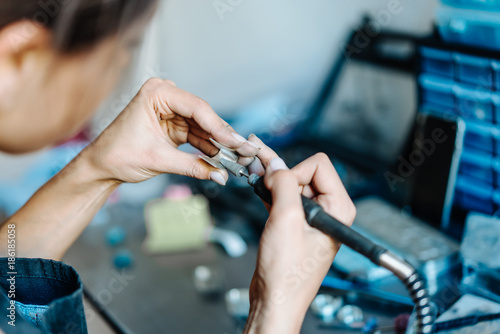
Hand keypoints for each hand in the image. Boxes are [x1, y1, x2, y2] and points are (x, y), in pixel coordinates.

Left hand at [82, 78, 259, 184]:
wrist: (101, 167)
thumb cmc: (118, 155)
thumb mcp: (159, 160)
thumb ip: (193, 167)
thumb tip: (222, 176)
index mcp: (157, 93)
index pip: (196, 108)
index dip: (220, 127)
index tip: (237, 142)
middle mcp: (166, 97)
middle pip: (204, 116)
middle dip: (223, 136)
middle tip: (245, 150)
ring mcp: (171, 111)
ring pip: (204, 127)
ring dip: (220, 144)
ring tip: (238, 157)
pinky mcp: (174, 126)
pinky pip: (197, 136)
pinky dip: (209, 148)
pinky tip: (224, 158)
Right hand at [244, 137, 355, 333]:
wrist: (275, 299)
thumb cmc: (287, 273)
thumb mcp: (286, 219)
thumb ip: (283, 185)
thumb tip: (276, 165)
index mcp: (338, 208)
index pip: (319, 166)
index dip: (294, 172)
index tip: (278, 186)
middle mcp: (328, 211)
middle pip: (305, 173)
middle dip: (282, 175)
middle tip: (261, 175)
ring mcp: (311, 218)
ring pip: (292, 184)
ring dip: (273, 181)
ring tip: (255, 173)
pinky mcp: (295, 224)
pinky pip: (284, 198)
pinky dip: (270, 192)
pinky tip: (257, 184)